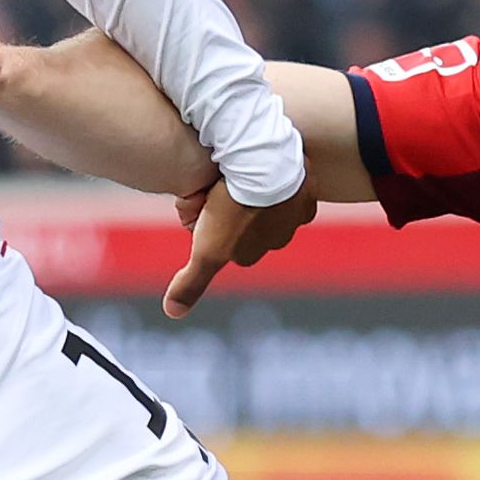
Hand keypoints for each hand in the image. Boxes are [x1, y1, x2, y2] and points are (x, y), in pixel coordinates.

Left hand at [165, 177, 321, 317]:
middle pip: (249, 226)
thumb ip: (191, 282)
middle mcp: (278, 240)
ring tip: (239, 172)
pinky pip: (291, 185)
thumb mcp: (206, 249)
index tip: (204, 211)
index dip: (213, 228)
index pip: (227, 245)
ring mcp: (294, 216)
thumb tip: (173, 313)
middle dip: (235, 211)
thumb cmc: (233, 208)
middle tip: (219, 189)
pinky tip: (265, 166)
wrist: (265, 166)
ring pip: (270, 204)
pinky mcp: (307, 191)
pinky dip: (279, 178)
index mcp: (252, 254)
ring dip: (258, 193)